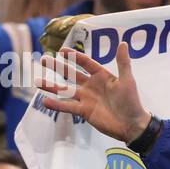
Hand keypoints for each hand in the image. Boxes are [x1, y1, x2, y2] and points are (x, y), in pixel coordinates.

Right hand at [37, 43, 152, 143]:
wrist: (132, 125)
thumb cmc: (132, 102)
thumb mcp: (128, 81)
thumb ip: (123, 63)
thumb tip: (123, 43)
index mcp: (102, 76)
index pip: (85, 63)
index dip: (74, 56)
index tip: (62, 50)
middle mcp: (91, 86)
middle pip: (71, 74)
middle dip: (58, 67)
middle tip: (44, 60)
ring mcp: (86, 98)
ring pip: (65, 90)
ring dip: (52, 86)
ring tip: (37, 81)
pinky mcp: (84, 111)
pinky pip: (68, 106)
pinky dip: (56, 104)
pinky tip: (45, 101)